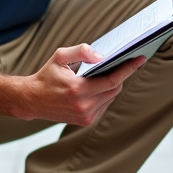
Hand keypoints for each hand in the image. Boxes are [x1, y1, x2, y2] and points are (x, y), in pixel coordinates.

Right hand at [16, 44, 144, 126]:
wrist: (32, 100)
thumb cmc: (46, 76)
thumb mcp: (60, 56)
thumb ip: (81, 51)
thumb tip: (101, 56)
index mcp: (78, 90)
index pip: (113, 80)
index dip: (128, 69)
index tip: (140, 59)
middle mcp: (84, 106)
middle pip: (115, 89)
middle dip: (121, 75)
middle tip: (123, 63)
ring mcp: (85, 116)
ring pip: (111, 97)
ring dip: (113, 85)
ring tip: (110, 73)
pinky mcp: (85, 121)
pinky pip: (104, 105)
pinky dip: (105, 95)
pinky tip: (100, 86)